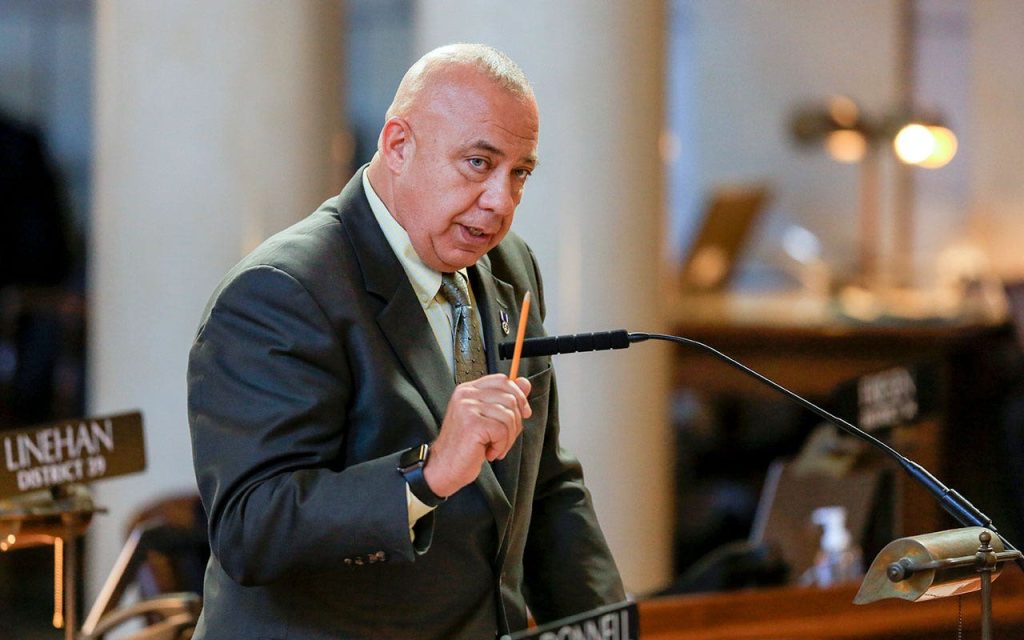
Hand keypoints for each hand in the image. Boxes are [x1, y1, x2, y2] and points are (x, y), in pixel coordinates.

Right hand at [423, 374, 531, 497]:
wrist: (444, 467)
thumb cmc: (465, 446)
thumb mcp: (488, 419)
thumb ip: (505, 400)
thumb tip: (525, 383)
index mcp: (468, 390)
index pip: (502, 380)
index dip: (518, 395)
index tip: (524, 412)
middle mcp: (466, 395)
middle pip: (510, 398)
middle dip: (515, 423)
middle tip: (504, 438)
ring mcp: (467, 407)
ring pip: (509, 416)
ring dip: (508, 438)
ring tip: (495, 447)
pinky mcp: (472, 423)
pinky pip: (502, 431)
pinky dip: (501, 446)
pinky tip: (489, 452)